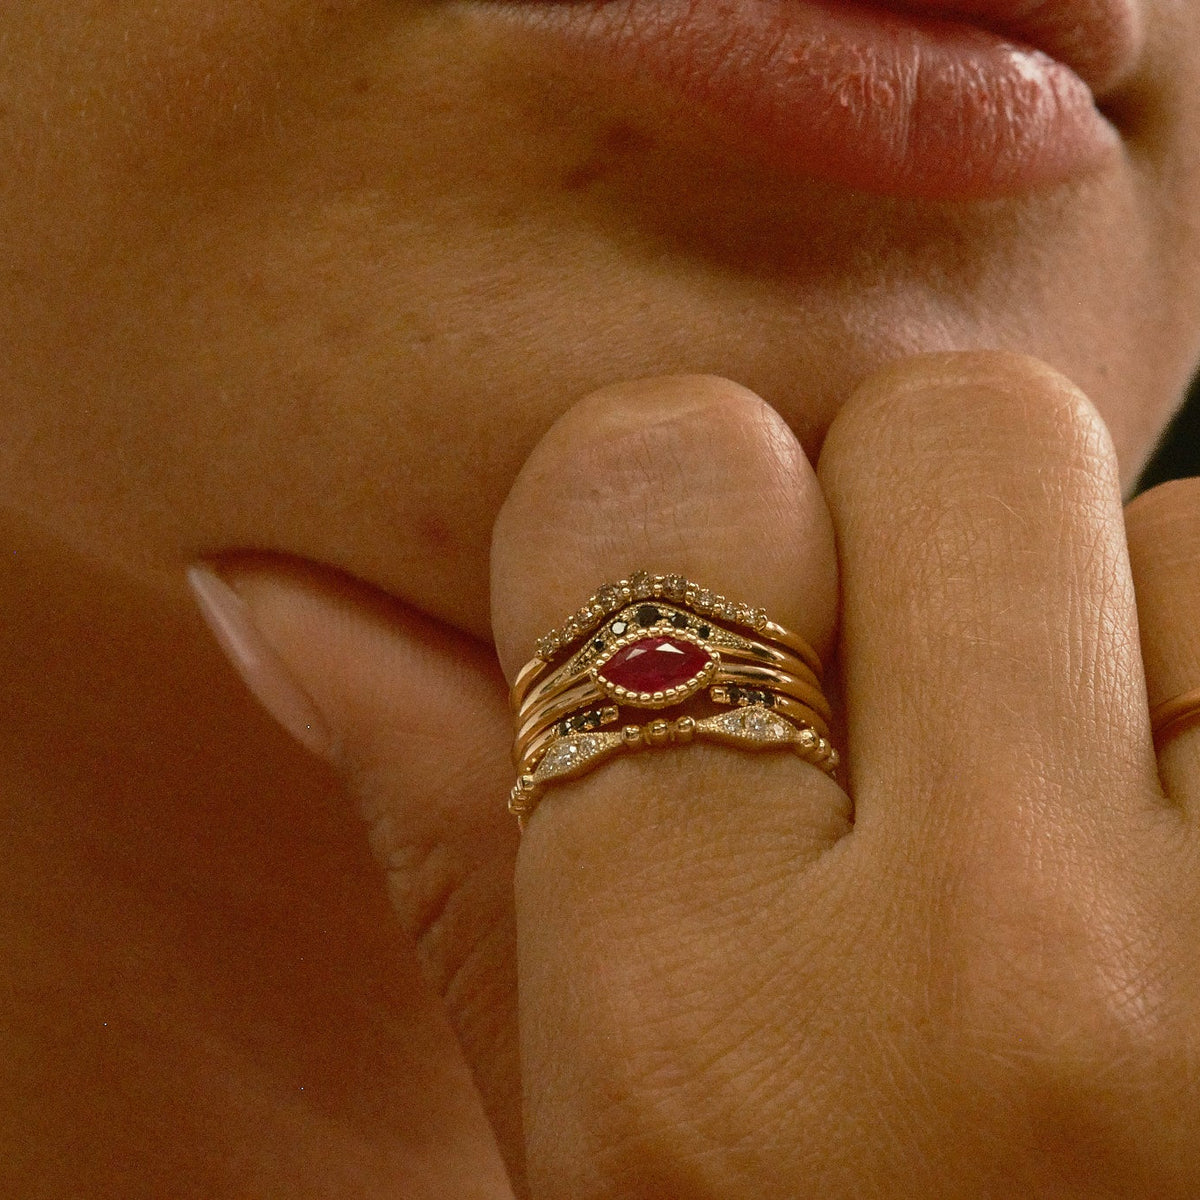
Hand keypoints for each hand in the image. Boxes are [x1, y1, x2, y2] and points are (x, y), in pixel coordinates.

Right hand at [201, 351, 1199, 1196]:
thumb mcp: (602, 1164)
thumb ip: (453, 839)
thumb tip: (273, 591)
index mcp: (723, 1067)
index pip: (662, 483)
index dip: (678, 505)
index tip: (712, 598)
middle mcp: (1020, 996)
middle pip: (966, 432)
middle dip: (931, 529)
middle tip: (933, 720)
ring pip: (1194, 529)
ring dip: (1135, 652)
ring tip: (1110, 871)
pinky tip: (1199, 902)